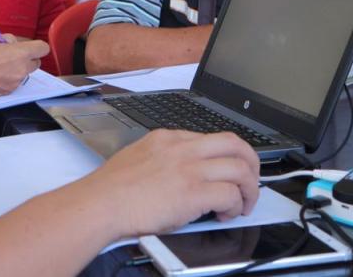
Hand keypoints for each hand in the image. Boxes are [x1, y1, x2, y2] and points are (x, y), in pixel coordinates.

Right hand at [0, 36, 49, 97]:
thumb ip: (9, 40)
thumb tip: (14, 44)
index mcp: (20, 53)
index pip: (43, 49)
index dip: (37, 47)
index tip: (32, 47)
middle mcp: (21, 69)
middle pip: (36, 63)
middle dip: (27, 59)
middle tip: (13, 56)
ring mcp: (15, 83)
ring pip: (23, 74)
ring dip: (17, 70)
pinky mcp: (7, 92)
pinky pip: (13, 83)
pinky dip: (8, 79)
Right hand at [85, 130, 259, 237]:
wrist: (100, 204)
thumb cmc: (110, 189)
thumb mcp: (137, 157)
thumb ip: (162, 159)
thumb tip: (179, 174)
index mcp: (167, 138)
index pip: (211, 138)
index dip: (228, 156)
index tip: (230, 170)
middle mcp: (182, 148)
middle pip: (235, 144)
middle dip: (252, 164)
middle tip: (250, 183)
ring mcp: (189, 169)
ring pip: (241, 168)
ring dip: (249, 190)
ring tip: (242, 204)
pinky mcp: (193, 192)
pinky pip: (230, 194)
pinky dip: (235, 206)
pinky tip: (225, 215)